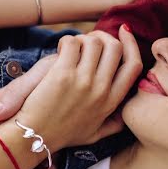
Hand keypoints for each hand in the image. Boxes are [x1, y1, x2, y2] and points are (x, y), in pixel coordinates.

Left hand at [16, 27, 141, 154]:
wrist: (34, 137)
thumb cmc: (61, 134)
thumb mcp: (94, 135)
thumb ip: (113, 126)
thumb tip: (126, 117)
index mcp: (111, 102)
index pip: (133, 66)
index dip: (130, 43)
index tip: (123, 31)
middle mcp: (101, 90)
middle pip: (114, 48)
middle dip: (102, 37)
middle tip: (87, 40)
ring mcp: (83, 81)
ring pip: (94, 42)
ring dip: (82, 39)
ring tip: (70, 47)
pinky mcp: (62, 74)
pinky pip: (71, 43)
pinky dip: (66, 41)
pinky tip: (59, 50)